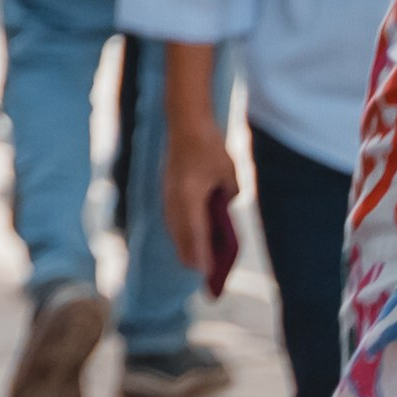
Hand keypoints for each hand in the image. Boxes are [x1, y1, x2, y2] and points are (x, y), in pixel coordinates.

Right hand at [162, 111, 240, 280]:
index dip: (201, 256)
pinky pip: (172, 217)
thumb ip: (229, 195)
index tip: (207, 274)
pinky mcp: (166, 188)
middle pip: (180, 236)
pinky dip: (180, 230)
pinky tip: (188, 234)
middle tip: (204, 273)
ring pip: (174, 227)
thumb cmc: (210, 147)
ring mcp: (167, 194)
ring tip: (195, 260)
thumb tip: (225, 208)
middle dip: (191, 255)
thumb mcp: (229, 174)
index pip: (195, 236)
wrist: (185, 122)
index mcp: (190, 198)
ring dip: (184, 244)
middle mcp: (175, 200)